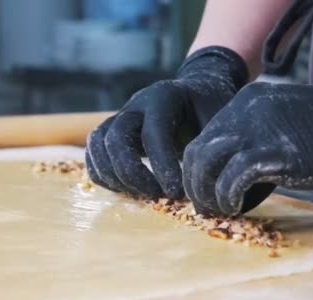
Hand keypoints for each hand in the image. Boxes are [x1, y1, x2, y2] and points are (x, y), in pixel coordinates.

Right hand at [85, 46, 248, 198]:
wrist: (195, 91)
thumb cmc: (209, 109)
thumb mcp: (218, 120)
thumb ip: (211, 150)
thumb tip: (208, 195)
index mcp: (163, 97)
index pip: (154, 132)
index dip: (162, 165)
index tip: (176, 193)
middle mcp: (135, 104)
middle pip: (116, 137)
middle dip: (132, 172)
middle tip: (155, 195)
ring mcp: (119, 117)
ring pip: (98, 144)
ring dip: (114, 175)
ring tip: (141, 195)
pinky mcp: (110, 131)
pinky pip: (94, 153)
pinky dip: (104, 175)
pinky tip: (128, 190)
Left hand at [183, 67, 312, 215]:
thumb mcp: (284, 127)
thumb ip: (257, 142)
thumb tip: (233, 178)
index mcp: (245, 103)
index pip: (203, 139)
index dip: (197, 171)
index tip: (206, 193)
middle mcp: (245, 110)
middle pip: (195, 152)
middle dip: (193, 185)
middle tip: (206, 208)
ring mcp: (260, 129)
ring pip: (206, 163)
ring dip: (206, 194)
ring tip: (221, 210)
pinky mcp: (279, 151)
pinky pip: (234, 177)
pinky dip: (228, 197)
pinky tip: (238, 207)